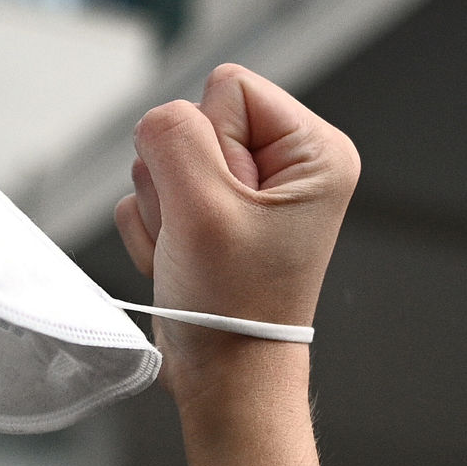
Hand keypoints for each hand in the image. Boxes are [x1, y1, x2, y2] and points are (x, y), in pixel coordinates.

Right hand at [114, 64, 358, 406]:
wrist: (224, 378)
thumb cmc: (232, 306)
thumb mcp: (203, 209)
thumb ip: (174, 137)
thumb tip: (155, 118)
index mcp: (314, 150)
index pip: (227, 87)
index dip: (207, 143)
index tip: (225, 206)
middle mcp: (286, 165)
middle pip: (192, 121)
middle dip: (180, 181)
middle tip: (205, 236)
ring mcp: (245, 191)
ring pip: (165, 159)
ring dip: (164, 210)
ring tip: (194, 254)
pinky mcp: (211, 214)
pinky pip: (153, 193)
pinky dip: (156, 232)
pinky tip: (183, 264)